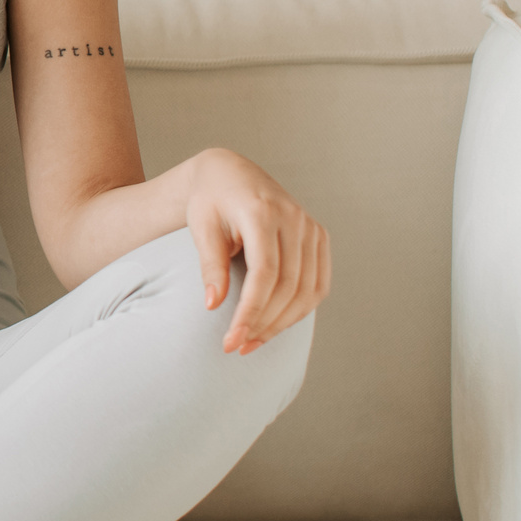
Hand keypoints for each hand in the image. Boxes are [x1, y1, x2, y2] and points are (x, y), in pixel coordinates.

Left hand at [184, 149, 330, 354]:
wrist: (230, 174)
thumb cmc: (210, 201)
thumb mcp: (201, 228)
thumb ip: (210, 265)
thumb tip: (213, 305)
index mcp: (263, 212)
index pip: (265, 274)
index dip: (250, 312)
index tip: (231, 340)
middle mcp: (294, 219)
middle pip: (289, 286)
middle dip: (264, 323)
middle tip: (237, 346)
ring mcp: (311, 227)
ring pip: (308, 290)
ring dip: (282, 322)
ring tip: (253, 341)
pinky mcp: (319, 237)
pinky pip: (318, 283)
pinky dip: (300, 309)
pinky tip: (275, 323)